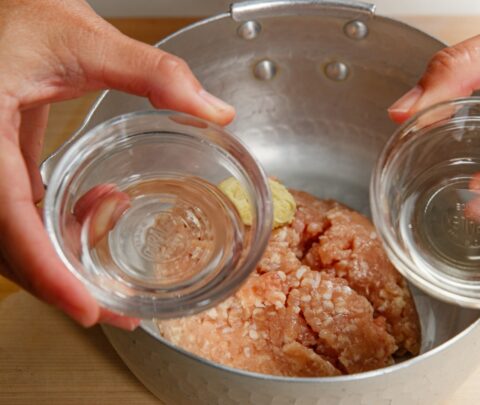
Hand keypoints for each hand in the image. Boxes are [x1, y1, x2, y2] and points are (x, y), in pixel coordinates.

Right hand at [0, 0, 234, 327]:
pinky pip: (11, 208)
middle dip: (58, 283)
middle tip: (112, 313)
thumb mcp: (85, 38)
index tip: (85, 307)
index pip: (6, 218)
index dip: (45, 269)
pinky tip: (98, 210)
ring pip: (6, 232)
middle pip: (4, 242)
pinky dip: (51, 225)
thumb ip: (154, 72)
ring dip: (57, 255)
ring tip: (112, 258)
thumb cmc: (17, 10)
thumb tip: (215, 110)